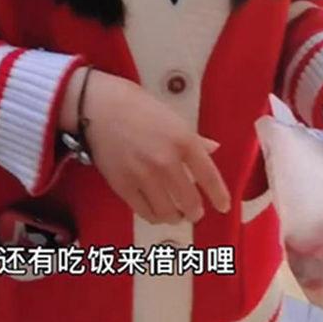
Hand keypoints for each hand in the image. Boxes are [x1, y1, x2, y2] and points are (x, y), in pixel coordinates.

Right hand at [58, 68, 230, 225]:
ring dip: (175, 216)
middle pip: (190, 201)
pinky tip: (156, 211)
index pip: (209, 177)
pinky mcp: (123, 186)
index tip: (224, 207)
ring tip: (175, 214)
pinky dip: (154, 215)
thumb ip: (193, 138)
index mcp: (183, 140)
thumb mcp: (171, 116)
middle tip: (194, 211)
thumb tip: (213, 149)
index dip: (219, 196)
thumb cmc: (137, 105)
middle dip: (195, 211)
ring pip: (168, 212)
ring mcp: (144, 176)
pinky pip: (145, 211)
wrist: (98, 106)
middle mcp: (167, 161)